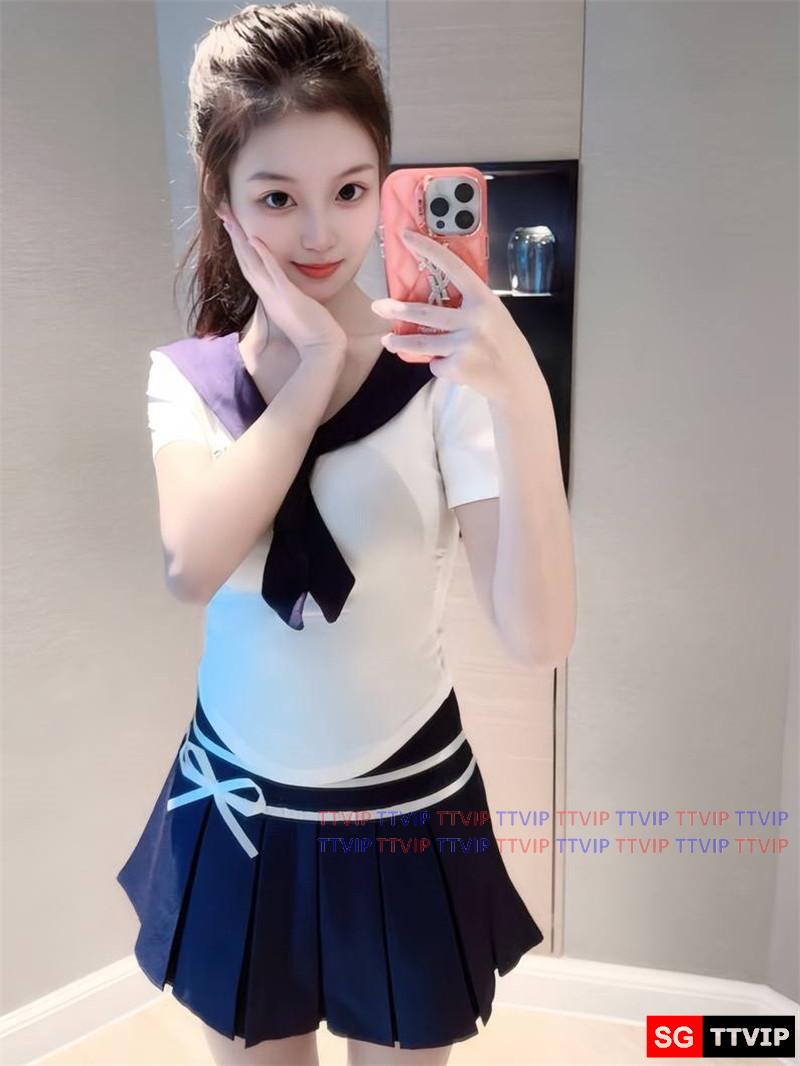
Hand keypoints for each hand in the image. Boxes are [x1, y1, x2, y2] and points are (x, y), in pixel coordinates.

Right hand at [217, 206, 346, 365]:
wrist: (322, 350)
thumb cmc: (314, 331)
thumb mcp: (297, 308)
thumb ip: (289, 296)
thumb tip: (288, 289)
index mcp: (269, 295)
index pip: (250, 266)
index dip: (240, 246)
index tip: (232, 226)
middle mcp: (267, 293)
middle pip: (245, 260)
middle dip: (233, 236)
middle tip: (222, 213)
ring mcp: (276, 295)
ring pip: (253, 263)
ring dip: (241, 240)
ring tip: (230, 220)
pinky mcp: (288, 296)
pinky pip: (274, 272)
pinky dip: (264, 255)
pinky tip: (255, 239)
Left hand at [371, 229, 541, 403]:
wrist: (518, 380)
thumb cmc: (503, 343)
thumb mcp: (494, 314)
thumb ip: (469, 304)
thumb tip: (434, 295)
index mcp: (484, 299)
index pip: (453, 267)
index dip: (428, 250)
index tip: (406, 237)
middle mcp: (474, 319)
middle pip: (425, 313)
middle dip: (397, 310)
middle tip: (378, 306)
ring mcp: (465, 344)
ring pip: (421, 342)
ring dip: (399, 343)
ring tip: (387, 341)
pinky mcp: (459, 367)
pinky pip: (436, 363)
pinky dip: (439, 364)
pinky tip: (452, 365)